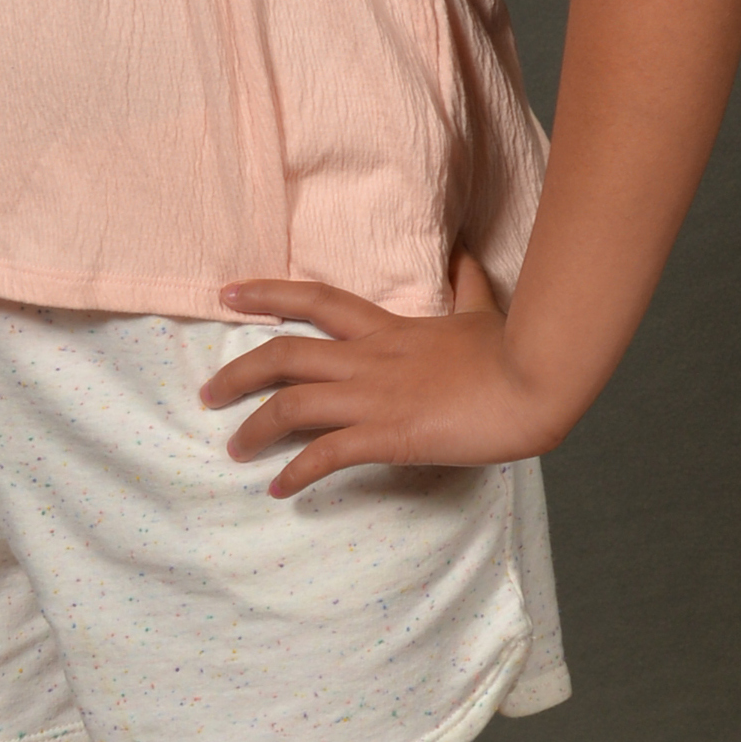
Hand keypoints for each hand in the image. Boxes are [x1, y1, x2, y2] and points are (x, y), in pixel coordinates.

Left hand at [202, 251, 579, 496]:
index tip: (227, 293)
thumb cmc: (512, 351)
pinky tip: (279, 489)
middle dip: (236, 374)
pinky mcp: (389, 435)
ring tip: (233, 449)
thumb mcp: (482, 311)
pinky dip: (296, 472)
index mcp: (387, 329)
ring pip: (292, 404)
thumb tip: (465, 252)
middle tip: (205, 393)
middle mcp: (369, 359)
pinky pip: (328, 454)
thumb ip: (466, 284)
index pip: (315, 300)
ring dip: (254, 428)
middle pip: (283, 354)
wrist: (535, 383)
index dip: (267, 293)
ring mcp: (376, 397)